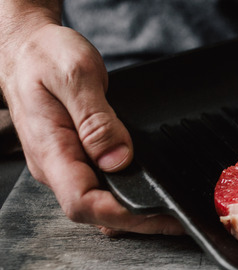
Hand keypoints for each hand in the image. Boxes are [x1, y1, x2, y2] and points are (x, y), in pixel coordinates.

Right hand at [0, 13, 183, 235]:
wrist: (27, 48)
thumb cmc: (45, 56)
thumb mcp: (75, 76)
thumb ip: (97, 119)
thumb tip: (117, 158)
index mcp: (51, 150)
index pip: (82, 202)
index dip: (122, 215)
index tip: (158, 214)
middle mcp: (57, 165)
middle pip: (95, 212)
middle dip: (137, 221)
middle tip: (178, 220)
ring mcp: (66, 164)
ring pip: (100, 202)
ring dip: (135, 212)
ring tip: (171, 212)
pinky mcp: (77, 157)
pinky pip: (102, 185)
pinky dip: (128, 193)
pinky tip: (150, 193)